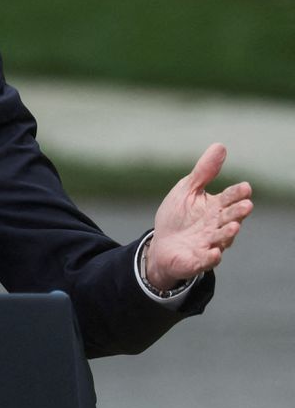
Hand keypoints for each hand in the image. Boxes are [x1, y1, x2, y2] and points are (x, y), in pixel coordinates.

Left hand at [148, 143, 252, 289]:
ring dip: (228, 234)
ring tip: (233, 226)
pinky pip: (204, 261)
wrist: (161, 245)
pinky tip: (214, 253)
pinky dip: (210, 258)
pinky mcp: (196, 261)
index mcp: (215, 208)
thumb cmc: (178, 216)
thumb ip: (203, 172)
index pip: (229, 198)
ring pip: (221, 239)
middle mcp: (216, 227)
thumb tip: (220, 146)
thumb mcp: (187, 190)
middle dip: (238, 212)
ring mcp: (208, 244)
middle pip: (230, 218)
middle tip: (246, 205)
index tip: (245, 187)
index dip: (237, 193)